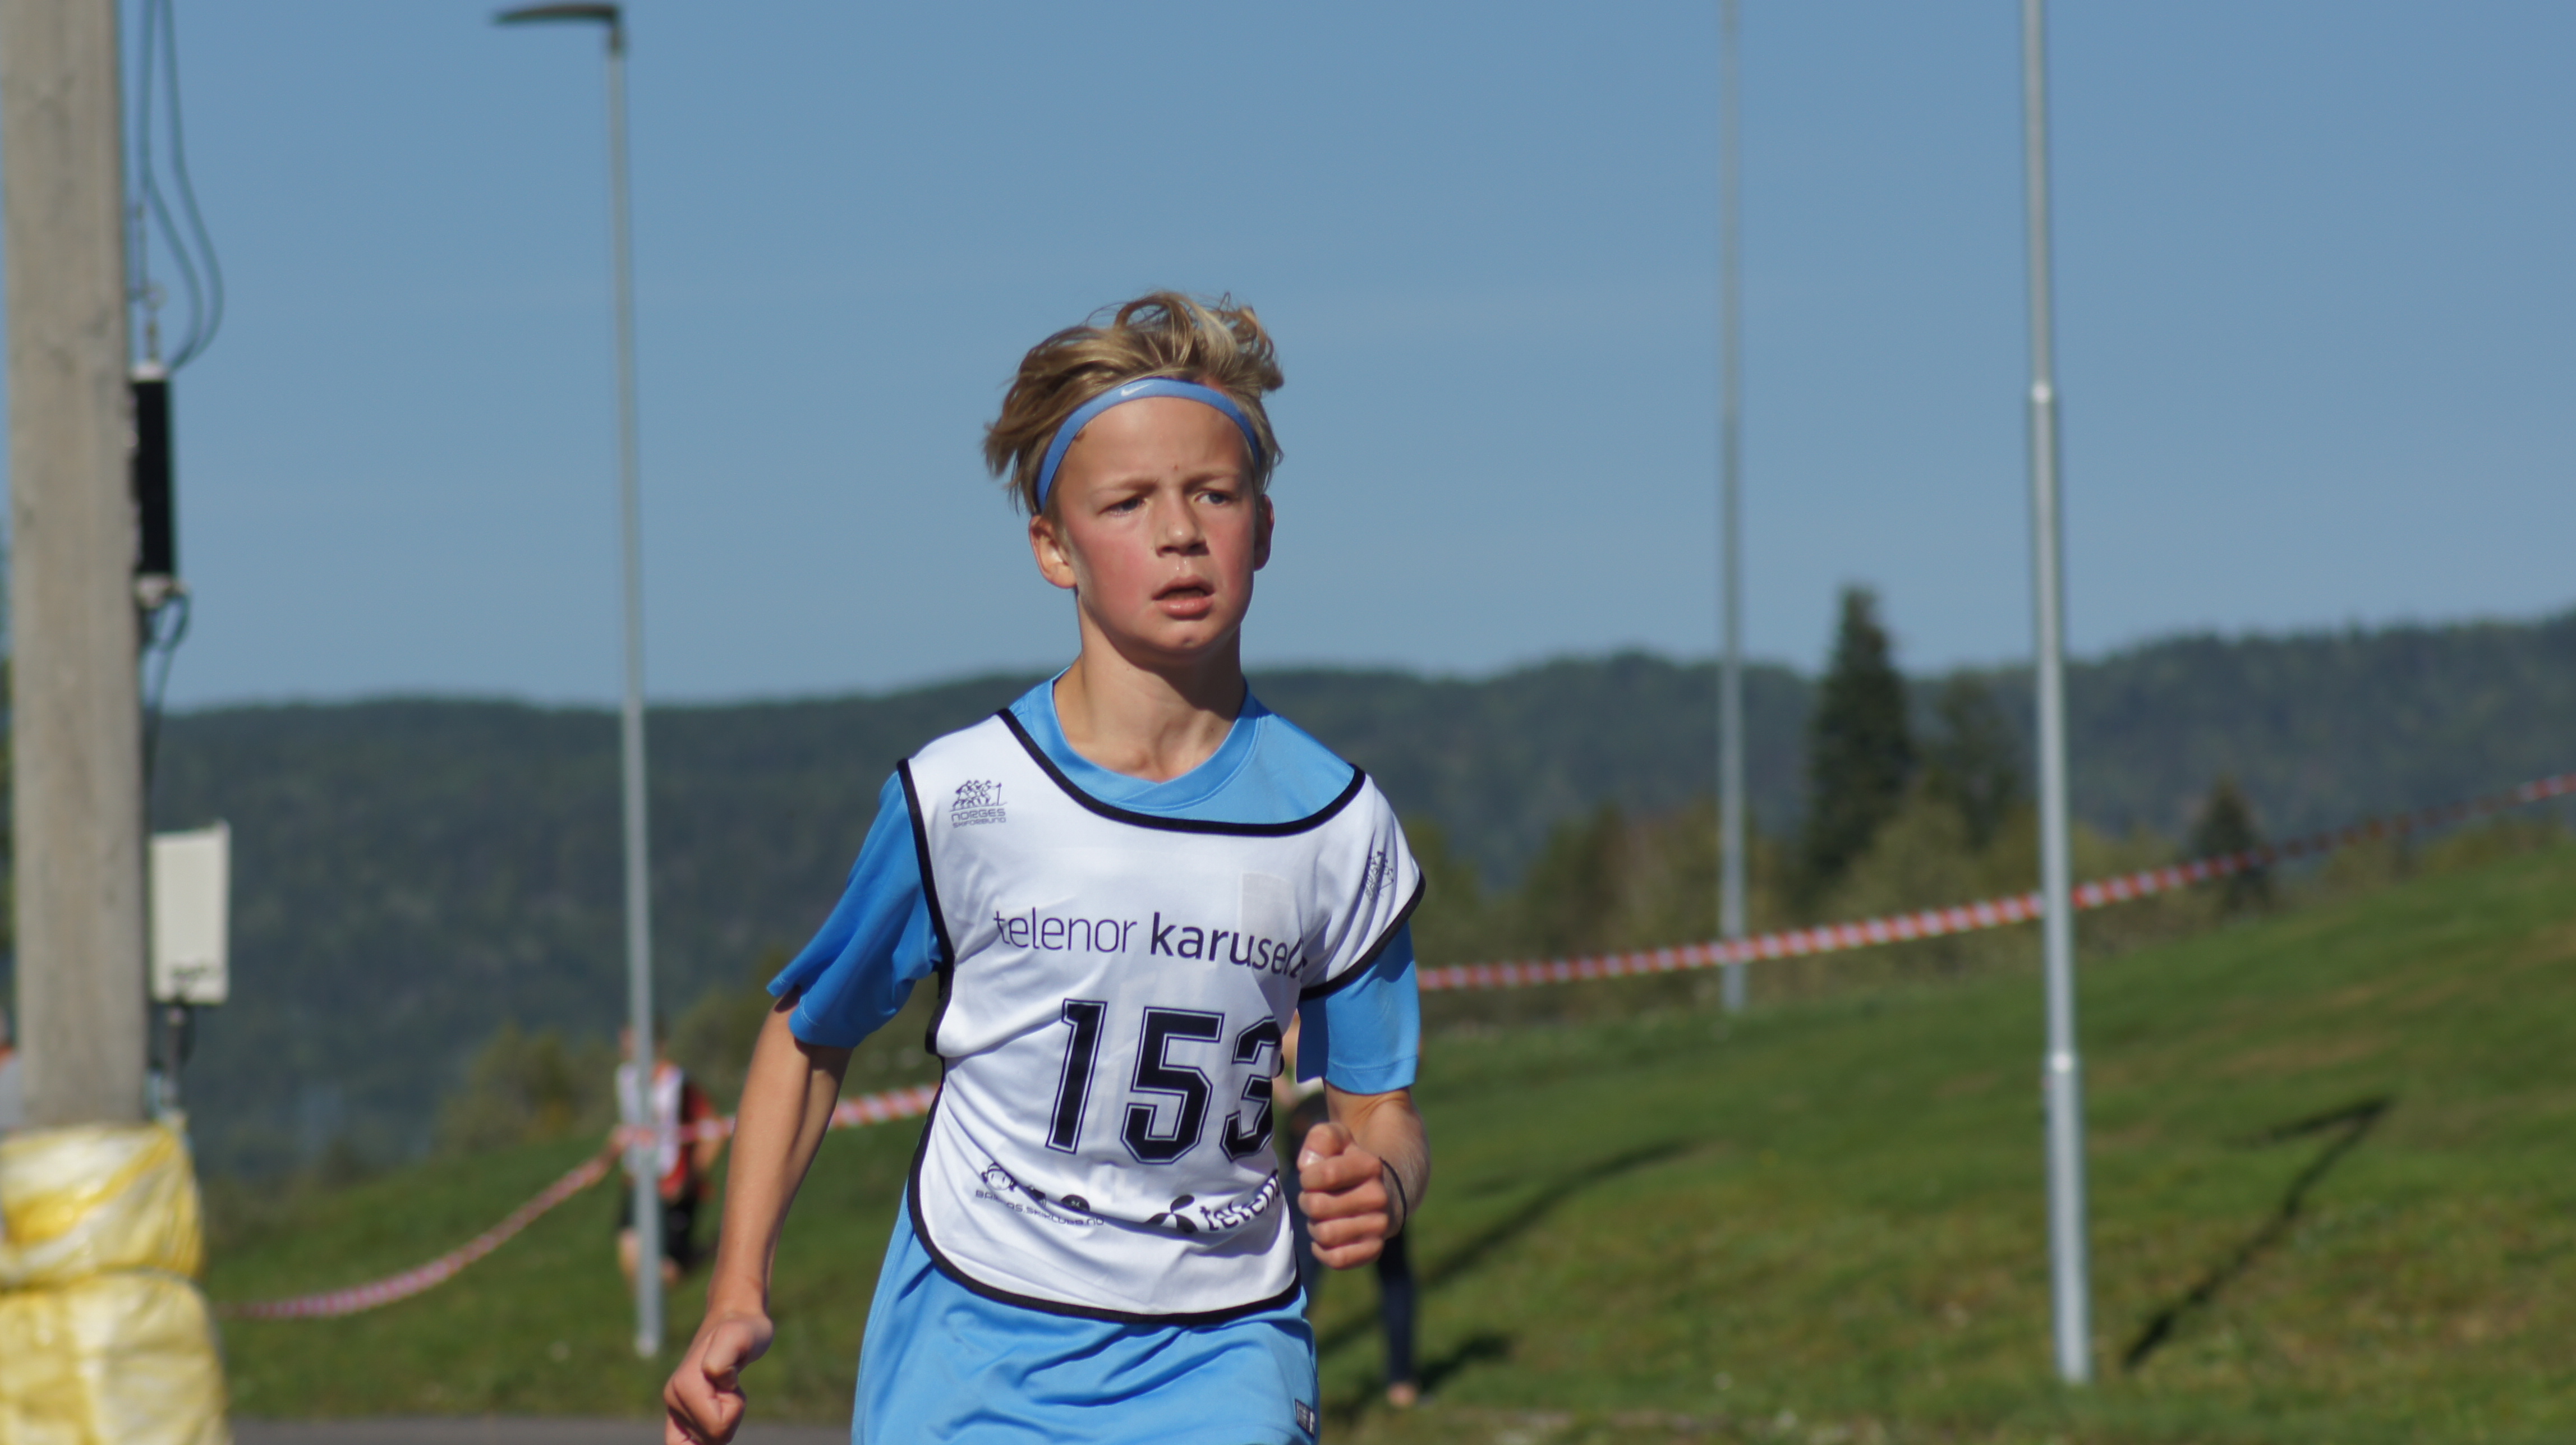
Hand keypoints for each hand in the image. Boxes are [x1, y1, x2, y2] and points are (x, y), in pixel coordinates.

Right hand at [664, 1307, 772, 1444]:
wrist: (735, 1320)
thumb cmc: (743, 1330)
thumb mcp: (739, 1337)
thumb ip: (724, 1358)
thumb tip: (714, 1377)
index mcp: (684, 1387)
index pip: (717, 1429)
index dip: (734, 1409)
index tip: (732, 1384)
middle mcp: (673, 1399)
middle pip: (712, 1440)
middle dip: (729, 1417)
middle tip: (729, 1386)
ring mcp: (674, 1408)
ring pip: (707, 1442)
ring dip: (723, 1421)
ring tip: (723, 1393)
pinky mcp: (680, 1414)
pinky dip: (704, 1439)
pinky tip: (711, 1419)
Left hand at [1297, 1122, 1393, 1268]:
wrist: (1383, 1191)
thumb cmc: (1348, 1164)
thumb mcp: (1337, 1139)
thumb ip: (1321, 1139)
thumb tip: (1307, 1163)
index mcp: (1371, 1166)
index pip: (1324, 1174)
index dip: (1307, 1177)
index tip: (1311, 1177)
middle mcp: (1379, 1197)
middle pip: (1318, 1207)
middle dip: (1307, 1202)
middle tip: (1312, 1199)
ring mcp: (1379, 1225)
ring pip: (1325, 1234)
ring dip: (1314, 1226)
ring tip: (1320, 1218)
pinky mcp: (1374, 1249)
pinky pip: (1338, 1259)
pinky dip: (1322, 1251)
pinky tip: (1323, 1239)